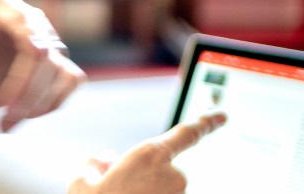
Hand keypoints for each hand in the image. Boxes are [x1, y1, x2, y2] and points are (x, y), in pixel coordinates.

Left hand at [0, 0, 85, 133]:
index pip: (27, 36)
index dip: (21, 75)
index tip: (1, 105)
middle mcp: (27, 16)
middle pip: (47, 55)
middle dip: (29, 95)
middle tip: (5, 125)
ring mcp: (44, 36)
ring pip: (61, 70)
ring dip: (40, 104)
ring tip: (8, 123)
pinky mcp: (54, 58)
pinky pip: (71, 79)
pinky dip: (54, 102)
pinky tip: (27, 114)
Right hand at [68, 112, 226, 193]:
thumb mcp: (81, 182)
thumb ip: (95, 163)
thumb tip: (105, 159)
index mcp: (150, 156)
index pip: (187, 133)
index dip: (206, 122)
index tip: (222, 116)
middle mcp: (173, 176)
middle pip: (165, 173)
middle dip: (147, 182)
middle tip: (125, 192)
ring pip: (165, 193)